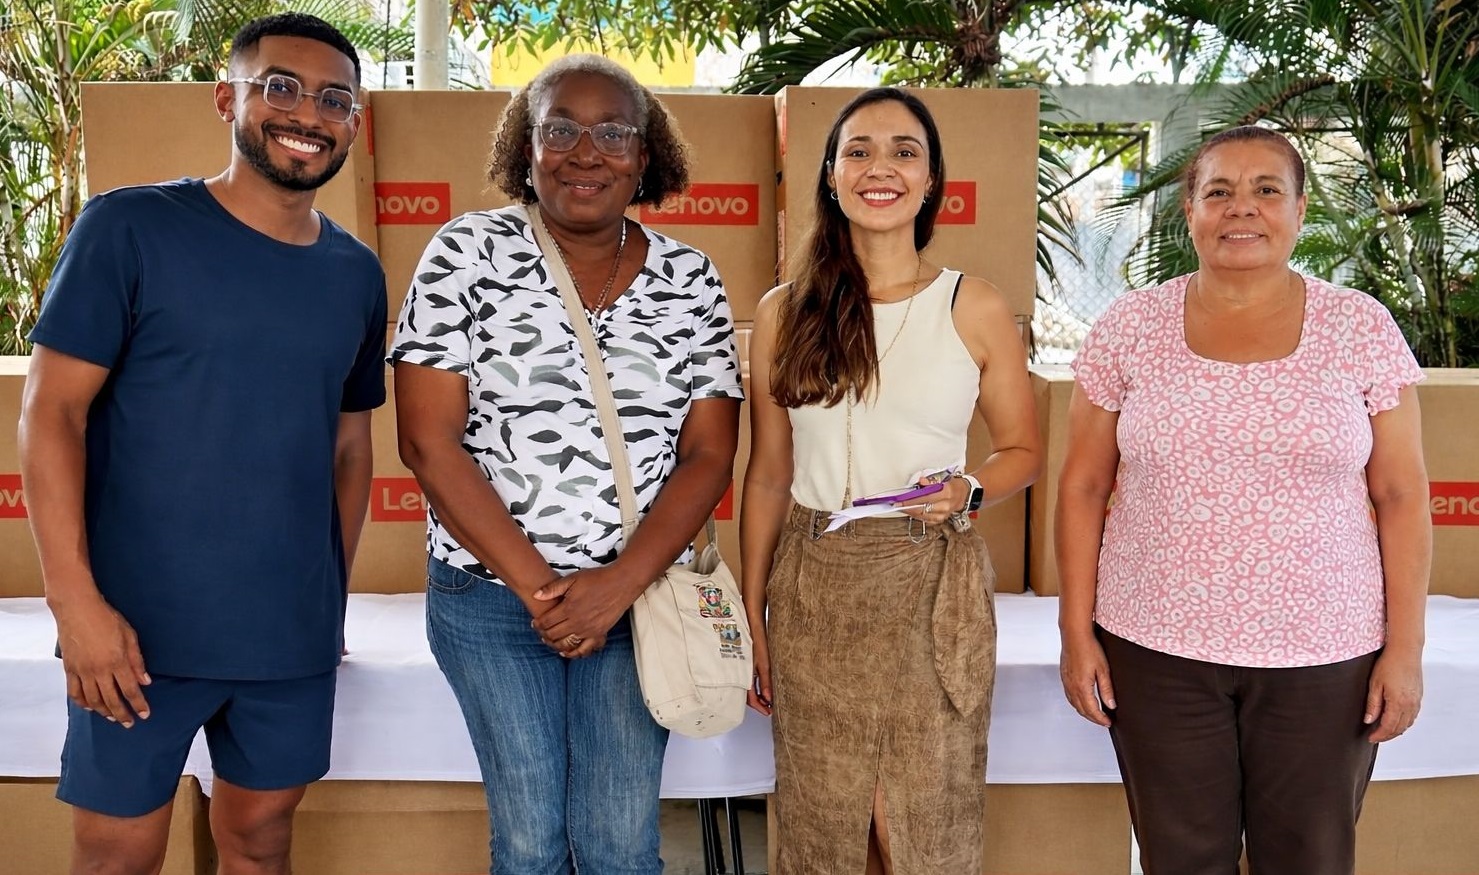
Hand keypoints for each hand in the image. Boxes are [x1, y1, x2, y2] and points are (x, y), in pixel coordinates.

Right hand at [53, 595, 150, 726]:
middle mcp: (99, 670)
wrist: (77, 609)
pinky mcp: (69, 669)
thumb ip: (137, 661)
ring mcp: (82, 671)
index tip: (144, 715)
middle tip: (129, 723)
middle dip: (122, 714)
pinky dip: (83, 703)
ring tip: (113, 717)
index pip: (130, 690)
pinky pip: (75, 692)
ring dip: (104, 711)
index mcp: (117, 662)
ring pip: (93, 700)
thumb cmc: (107, 619)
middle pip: (112, 700)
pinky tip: (90, 707)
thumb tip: (145, 682)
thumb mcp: (130, 636)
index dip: (138, 704)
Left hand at [530, 566, 638, 657]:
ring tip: (550, 640)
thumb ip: (553, 588)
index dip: (537, 624)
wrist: (621, 583)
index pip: (546, 622)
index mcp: (569, 607)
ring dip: (555, 644)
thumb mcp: (573, 579)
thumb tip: (536, 595)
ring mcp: (588, 630)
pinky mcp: (599, 634)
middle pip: (553, 634)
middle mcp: (577, 621)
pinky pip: (584, 649)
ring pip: (566, 644)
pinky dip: (573, 653)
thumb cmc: (597, 579)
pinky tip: (566, 651)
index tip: (535, 623)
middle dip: (543, 634)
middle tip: (540, 632)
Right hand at [747, 622, 771, 715]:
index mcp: (744, 673)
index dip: (760, 707)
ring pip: (748, 686)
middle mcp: (742, 671)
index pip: (751, 697)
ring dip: (757, 694)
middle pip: (748, 694)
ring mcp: (743, 665)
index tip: (768, 712)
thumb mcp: (764, 662)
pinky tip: (762, 684)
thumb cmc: (755, 637)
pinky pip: (749, 677)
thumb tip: (769, 698)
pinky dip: (755, 684)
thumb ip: (766, 681)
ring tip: (767, 699)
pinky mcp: (745, 659)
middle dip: (758, 703)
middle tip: (768, 708)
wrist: (750, 617)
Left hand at [899, 475, 967, 525]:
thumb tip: (921, 481)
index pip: (926, 497)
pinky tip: (911, 512)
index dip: (912, 499)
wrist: (964, 495)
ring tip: (902, 508)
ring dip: (910, 512)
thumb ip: (931, 481)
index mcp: (947, 492)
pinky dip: (917, 516)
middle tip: (898, 504)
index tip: (902, 499)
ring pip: (923, 516)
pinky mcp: (941, 520)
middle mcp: (945, 505)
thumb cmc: (953, 485)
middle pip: (923, 508)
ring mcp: (943, 515)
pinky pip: (926, 520)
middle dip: (908, 506)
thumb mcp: (944, 478)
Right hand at [1060, 633, 1114, 726]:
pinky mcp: (1064, 677)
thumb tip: (1111, 705)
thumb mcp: (1103, 670)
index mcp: (1082, 687)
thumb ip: (1106, 689)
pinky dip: (1077, 703)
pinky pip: (1069, 696)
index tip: (1108, 722)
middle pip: (1082, 710)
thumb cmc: (1088, 648)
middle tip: (1103, 721)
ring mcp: (1066, 682)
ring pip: (1074, 704)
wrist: (1074, 635)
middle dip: (1093, 718)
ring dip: (1084, 711)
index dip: (1101, 719)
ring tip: (1095, 714)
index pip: (1092, 710)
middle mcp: (1071, 687)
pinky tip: (1082, 701)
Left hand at [1364, 647, 1421, 741]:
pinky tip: (1396, 721)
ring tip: (1384, 731)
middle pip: (1399, 728)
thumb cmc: (1389, 664)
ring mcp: (1416, 701)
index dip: (1379, 735)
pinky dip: (1404, 722)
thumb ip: (1373, 704)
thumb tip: (1369, 720)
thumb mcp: (1375, 684)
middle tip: (1376, 737)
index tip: (1370, 738)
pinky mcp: (1419, 696)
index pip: (1388, 726)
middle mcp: (1410, 704)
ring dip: (1396, 730)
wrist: (1406, 651)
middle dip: (1387, 735)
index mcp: (1398, 702)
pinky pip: (1413, 716)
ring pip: (1407, 723)